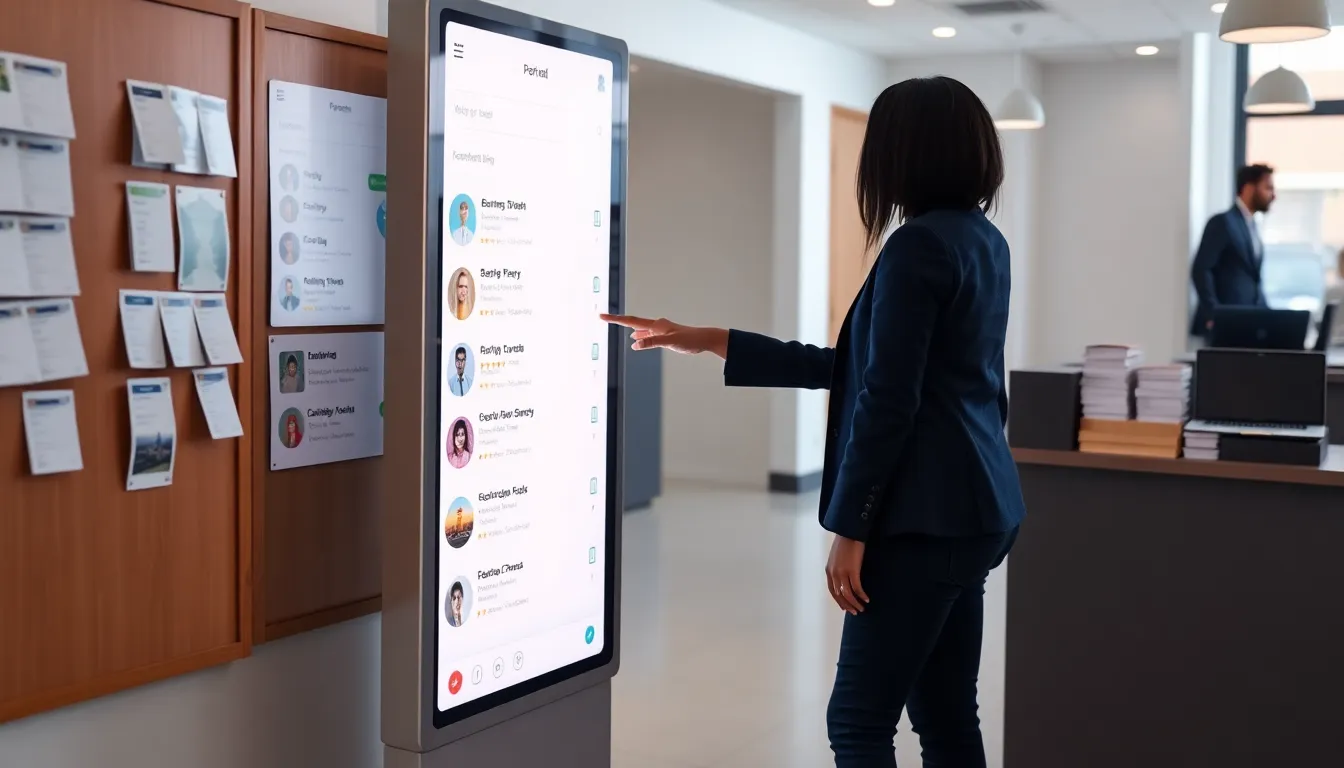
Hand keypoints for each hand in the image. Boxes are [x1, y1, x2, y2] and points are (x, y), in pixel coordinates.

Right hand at [600, 314, 728, 358]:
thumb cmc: (689, 340)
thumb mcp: (670, 342)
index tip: (602, 316)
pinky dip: (639, 336)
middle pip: (632, 322)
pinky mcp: (664, 336)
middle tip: (603, 318)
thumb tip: (635, 344)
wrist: (703, 339)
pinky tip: (636, 341)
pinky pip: (647, 334)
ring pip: (639, 328)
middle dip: (617, 321)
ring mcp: (659, 330)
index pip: (631, 321)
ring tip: (616, 326)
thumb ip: (652, 342)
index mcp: (655, 325)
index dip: (616, 319)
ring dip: (627, 327)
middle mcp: (656, 325)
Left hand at [826, 535, 869, 614]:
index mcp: (829, 570)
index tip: (845, 607)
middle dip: (847, 605)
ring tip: (862, 608)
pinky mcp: (852, 570)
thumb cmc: (845, 542)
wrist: (850, 531)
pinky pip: (857, 588)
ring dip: (855, 603)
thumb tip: (845, 576)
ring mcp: (842, 572)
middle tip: (855, 611)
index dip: (839, 601)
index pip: (832, 591)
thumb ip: (838, 567)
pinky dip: (862, 595)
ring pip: (848, 594)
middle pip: (839, 595)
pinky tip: (867, 599)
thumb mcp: (837, 556)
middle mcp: (833, 573)